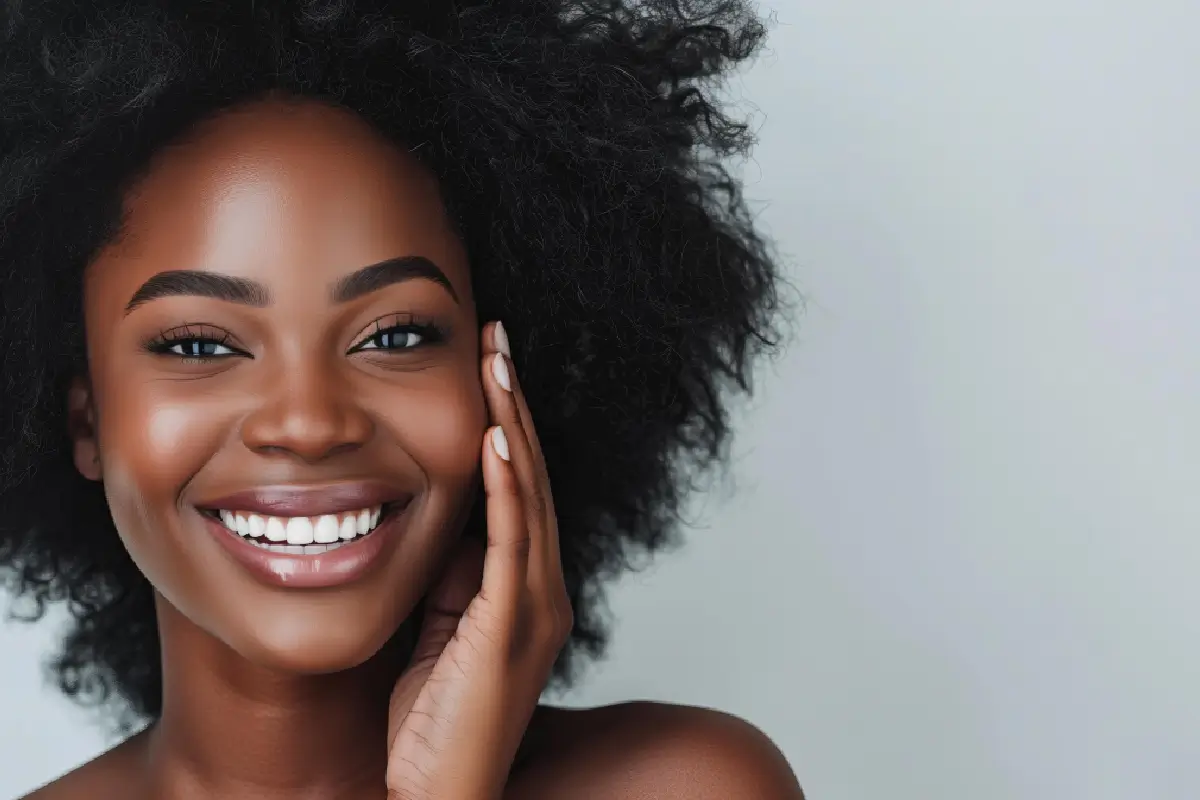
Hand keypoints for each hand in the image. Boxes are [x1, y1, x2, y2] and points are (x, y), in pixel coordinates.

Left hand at [385, 321, 572, 799]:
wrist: (437, 798)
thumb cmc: (429, 726)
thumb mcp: (436, 632)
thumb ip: (448, 577)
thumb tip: (437, 515)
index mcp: (525, 589)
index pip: (520, 488)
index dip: (507, 424)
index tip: (488, 366)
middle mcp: (543, 591)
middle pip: (532, 478)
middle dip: (513, 404)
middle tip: (497, 337)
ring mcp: (535, 609)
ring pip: (528, 497)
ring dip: (512, 426)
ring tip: (498, 362)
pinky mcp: (512, 630)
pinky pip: (510, 544)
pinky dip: (507, 488)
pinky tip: (497, 438)